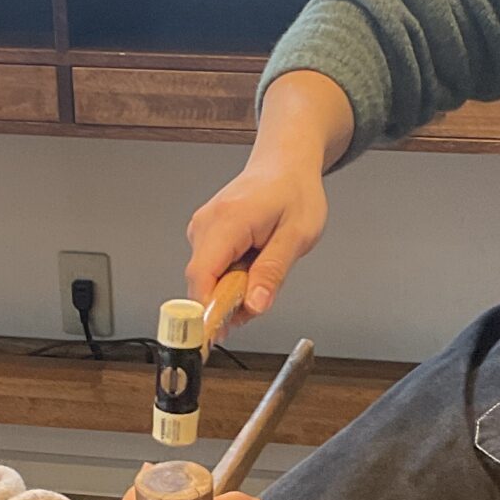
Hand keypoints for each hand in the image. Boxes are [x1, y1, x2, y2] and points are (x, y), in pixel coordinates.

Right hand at [183, 73, 347, 329]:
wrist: (285, 164)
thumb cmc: (294, 192)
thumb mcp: (298, 235)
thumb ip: (273, 271)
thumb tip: (254, 305)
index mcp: (229, 221)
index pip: (202, 275)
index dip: (206, 309)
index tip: (216, 335)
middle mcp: (206, 224)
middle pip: (202, 282)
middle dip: (228, 303)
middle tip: (263, 296)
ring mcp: (201, 228)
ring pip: (207, 279)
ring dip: (232, 290)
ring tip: (263, 269)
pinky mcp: (203, 234)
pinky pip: (210, 269)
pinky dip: (230, 278)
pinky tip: (252, 264)